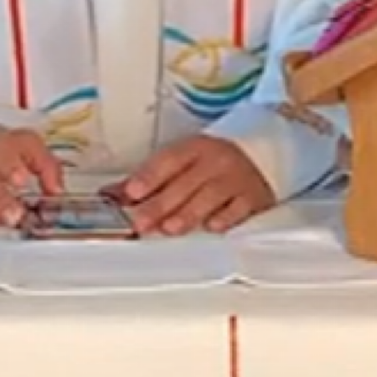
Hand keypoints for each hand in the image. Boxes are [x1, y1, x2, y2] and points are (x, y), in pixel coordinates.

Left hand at [112, 135, 274, 235]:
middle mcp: (215, 161)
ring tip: (169, 228)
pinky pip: (239, 208)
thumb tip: (112, 194)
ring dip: (189, 213)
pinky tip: (211, 227)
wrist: (264, 153)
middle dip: (161, 204)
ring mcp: (235, 179)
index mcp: (195, 148)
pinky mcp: (253, 197)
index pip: (169, 161)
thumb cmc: (214, 161)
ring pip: (210, 197)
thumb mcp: (184, 160)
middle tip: (141, 222)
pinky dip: (225, 218)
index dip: (150, 176)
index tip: (132, 192)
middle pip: (185, 184)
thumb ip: (150, 178)